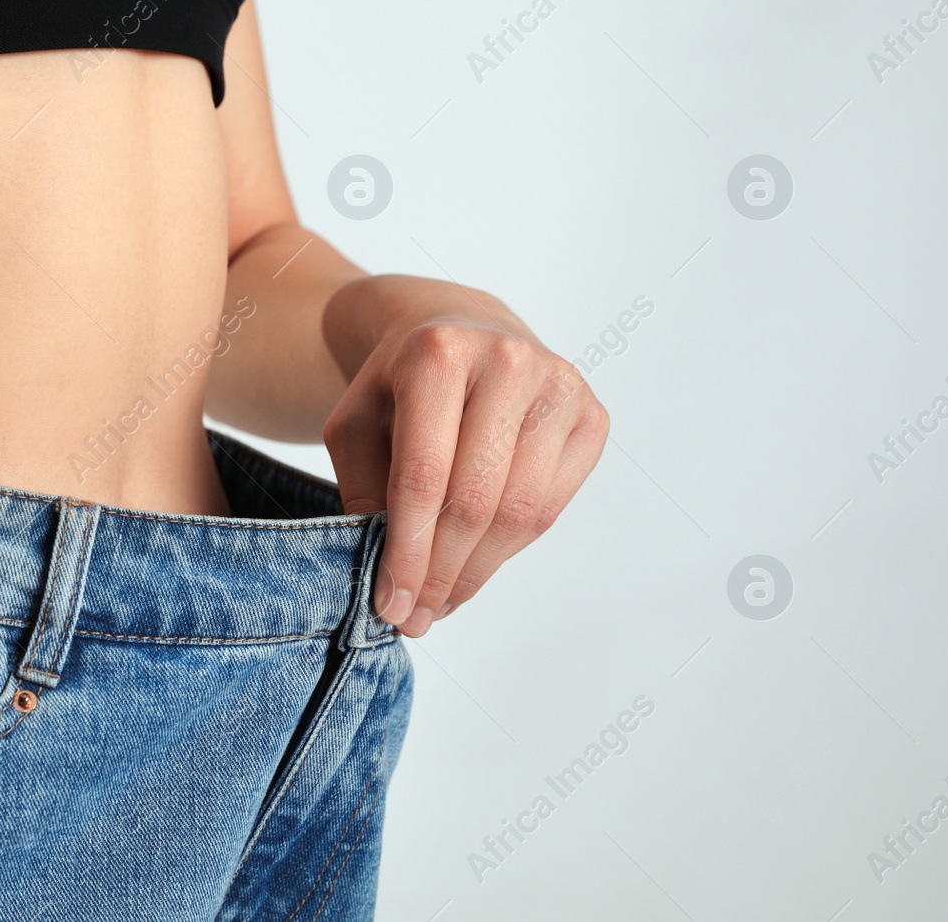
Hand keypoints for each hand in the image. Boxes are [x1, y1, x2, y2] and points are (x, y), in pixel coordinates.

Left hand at [322, 277, 608, 637]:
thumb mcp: (354, 424)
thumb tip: (389, 576)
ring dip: (478, 571)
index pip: (424, 475)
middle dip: (442, 572)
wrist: (458, 330)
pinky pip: (552, 505)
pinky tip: (476, 564)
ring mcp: (560, 385)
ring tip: (441, 601)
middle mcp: (508, 361)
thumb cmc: (399, 385)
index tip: (389, 604)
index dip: (407, 551)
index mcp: (439, 354)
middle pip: (476, 499)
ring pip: (522, 511)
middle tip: (415, 616)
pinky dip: (511, 548)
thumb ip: (362, 491)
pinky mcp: (592, 415)